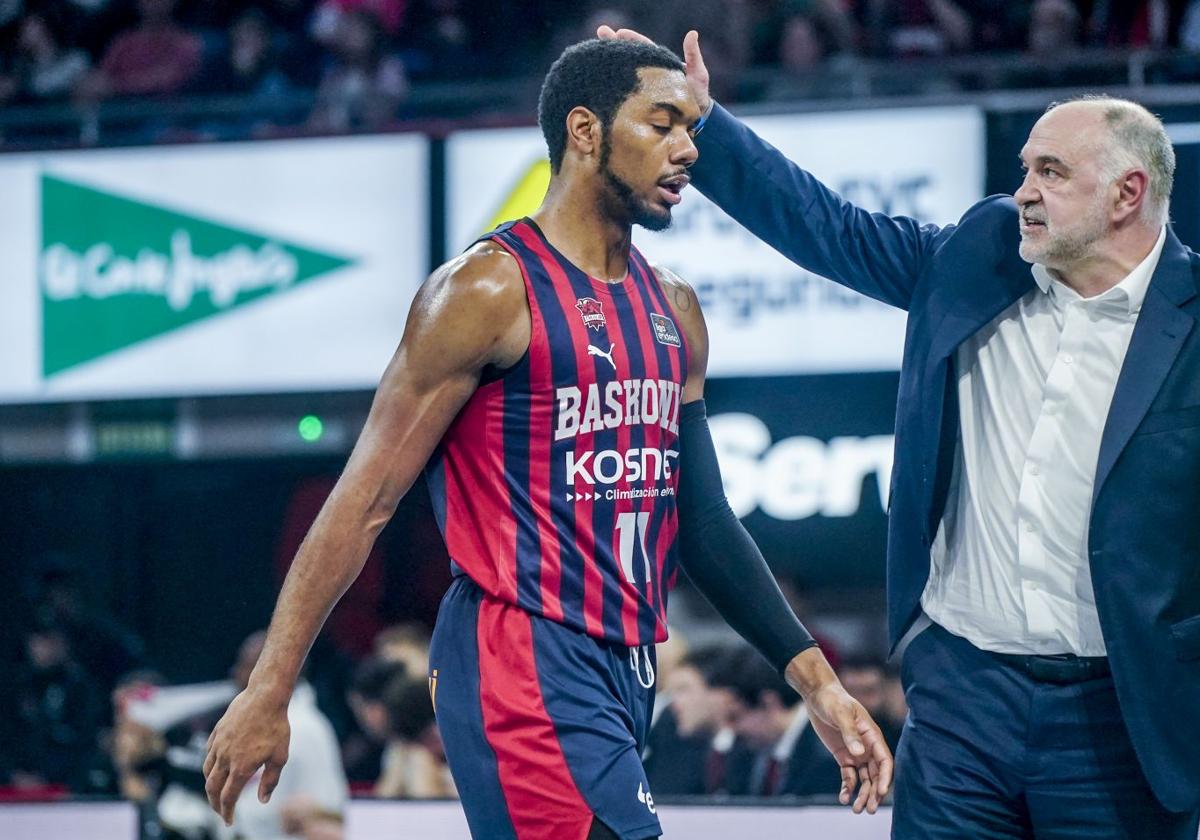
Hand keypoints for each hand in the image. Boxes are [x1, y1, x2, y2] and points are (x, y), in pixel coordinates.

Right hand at [203, 687, 290, 825]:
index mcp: (241, 767)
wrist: (265, 696)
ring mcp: (218, 744)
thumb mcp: (280, 756)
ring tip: (218, 791)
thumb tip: (262, 800)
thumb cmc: (276, 726)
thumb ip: (270, 780)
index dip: (227, 812)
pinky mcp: (217, 732)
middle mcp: (225, 758)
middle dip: (214, 804)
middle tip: (220, 811)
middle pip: (211, 788)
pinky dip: (210, 765)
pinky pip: (208, 753)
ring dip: (210, 785)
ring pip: (207, 771)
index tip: (229, 821)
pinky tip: (217, 765)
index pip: (228, 798)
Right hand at [596, 26, 711, 113]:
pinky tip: (600, 81)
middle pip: (629, 56)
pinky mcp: (639, 101)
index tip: (619, 32)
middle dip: (614, 44)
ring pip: (624, 72)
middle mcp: (648, 73)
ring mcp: (643, 87)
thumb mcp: (697, 74)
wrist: (695, 121)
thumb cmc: (697, 96)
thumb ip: (692, 55)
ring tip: (594, 53)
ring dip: (609, 63)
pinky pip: (625, 92)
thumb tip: (692, 33)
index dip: (632, 39)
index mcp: (659, 63)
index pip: (644, 47)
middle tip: (601, 33)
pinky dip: (613, 85)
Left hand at [805, 681, 893, 812]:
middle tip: (868, 809)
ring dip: (862, 794)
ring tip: (857, 810)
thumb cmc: (833, 700)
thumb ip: (850, 733)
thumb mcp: (841, 713)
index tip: (881, 792)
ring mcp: (856, 752)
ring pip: (864, 779)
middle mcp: (868, 746)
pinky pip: (849, 776)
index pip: (885, 760)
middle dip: (874, 792)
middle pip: (876, 774)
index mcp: (872, 735)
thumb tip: (859, 753)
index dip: (885, 777)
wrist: (818, 695)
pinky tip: (844, 798)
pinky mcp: (844, 756)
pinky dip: (848, 788)